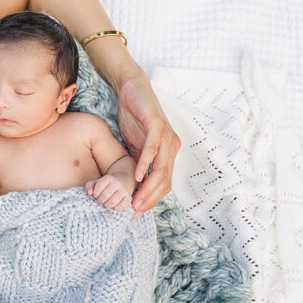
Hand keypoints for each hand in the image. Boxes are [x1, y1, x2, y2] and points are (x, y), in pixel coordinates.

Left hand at [85, 175, 132, 212]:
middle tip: (101, 200)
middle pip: (105, 195)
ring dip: (107, 205)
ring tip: (106, 203)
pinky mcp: (128, 198)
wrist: (120, 186)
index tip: (96, 195)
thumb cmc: (104, 187)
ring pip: (113, 201)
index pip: (100, 185)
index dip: (96, 192)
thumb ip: (90, 186)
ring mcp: (124, 191)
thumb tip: (89, 192)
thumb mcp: (96, 184)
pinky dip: (116, 208)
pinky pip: (122, 206)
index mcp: (108, 178)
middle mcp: (117, 183)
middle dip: (101, 200)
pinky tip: (114, 206)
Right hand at [116, 73, 180, 214]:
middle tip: (135, 211)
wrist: (132, 89)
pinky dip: (146, 164)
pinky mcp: (156, 125)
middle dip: (150, 198)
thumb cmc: (133, 117)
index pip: (163, 184)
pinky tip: (137, 175)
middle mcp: (172, 146)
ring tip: (135, 199)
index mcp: (167, 153)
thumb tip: (131, 187)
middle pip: (165, 180)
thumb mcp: (133, 146)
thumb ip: (136, 164)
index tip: (136, 213)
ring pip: (162, 168)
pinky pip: (153, 148)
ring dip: (149, 186)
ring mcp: (166, 136)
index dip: (151, 200)